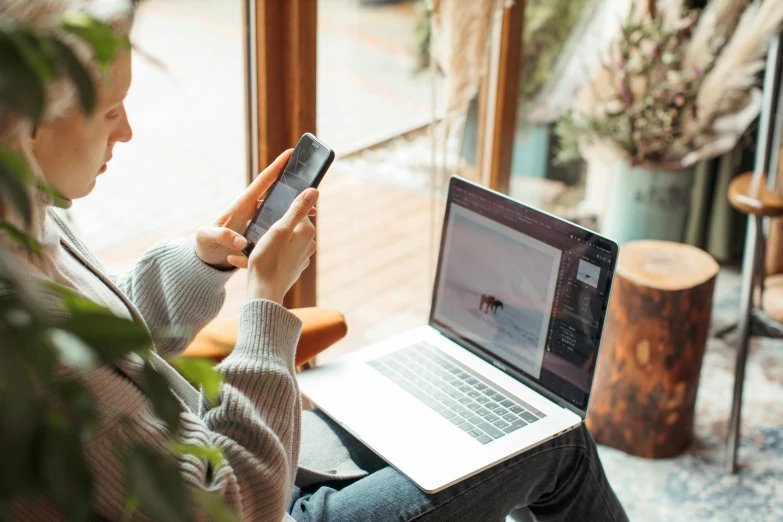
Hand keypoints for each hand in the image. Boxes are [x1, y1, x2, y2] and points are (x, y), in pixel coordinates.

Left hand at [195, 149, 315, 269]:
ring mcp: (257, 221)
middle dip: (294, 190)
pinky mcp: (260, 233)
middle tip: (312, 188)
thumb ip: (222, 236)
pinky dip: (289, 227)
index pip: (262, 181)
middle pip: (276, 195)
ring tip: (312, 212)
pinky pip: (277, 227)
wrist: (205, 258)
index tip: (290, 153)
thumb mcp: (207, 237)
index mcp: (242, 204)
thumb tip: (240, 241)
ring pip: (280, 212)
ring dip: (295, 210)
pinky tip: (300, 230)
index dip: (276, 167)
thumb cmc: (203, 244)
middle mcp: (252, 210)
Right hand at [239, 188, 318, 303]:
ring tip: (244, 247)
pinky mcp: (290, 269)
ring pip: (278, 243)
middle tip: (252, 230)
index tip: (264, 217)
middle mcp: (307, 246)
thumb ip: (297, 210)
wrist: (264, 294)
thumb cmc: (269, 260)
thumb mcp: (280, 230)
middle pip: (287, 227)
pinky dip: (260, 256)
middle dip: (268, 227)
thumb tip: (314, 191)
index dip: (279, 212)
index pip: (296, 212)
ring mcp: (299, 259)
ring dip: (261, 242)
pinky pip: (274, 257)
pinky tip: (240, 259)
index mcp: (307, 233)